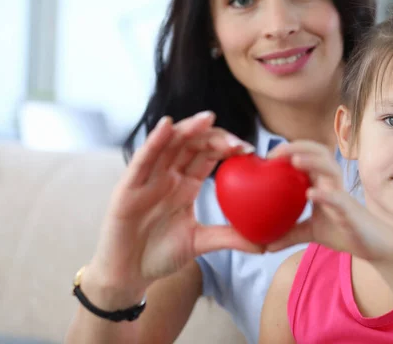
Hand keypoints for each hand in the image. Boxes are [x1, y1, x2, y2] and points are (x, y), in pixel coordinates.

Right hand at [89, 111, 262, 295]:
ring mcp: (148, 179)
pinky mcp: (128, 187)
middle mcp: (168, 175)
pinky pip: (142, 159)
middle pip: (191, 144)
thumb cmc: (161, 255)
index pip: (208, 155)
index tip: (249, 150)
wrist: (129, 274)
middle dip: (214, 137)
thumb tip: (265, 245)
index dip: (227, 147)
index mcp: (186, 184)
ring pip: (168, 144)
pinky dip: (154, 141)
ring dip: (188, 129)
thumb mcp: (201, 242)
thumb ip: (230, 238)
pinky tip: (167, 126)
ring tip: (207, 119)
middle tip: (236, 141)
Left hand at [265, 141, 392, 261]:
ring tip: (294, 160)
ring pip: (331, 169)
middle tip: (275, 153)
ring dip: (312, 161)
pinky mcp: (350, 211)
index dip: (289, 149)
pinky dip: (325, 194)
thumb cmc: (343, 231)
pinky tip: (311, 193)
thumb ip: (289, 235)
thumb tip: (264, 246)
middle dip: (298, 146)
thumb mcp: (310, 232)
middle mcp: (332, 183)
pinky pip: (338, 199)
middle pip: (319, 153)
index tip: (267, 156)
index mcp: (322, 182)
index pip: (307, 155)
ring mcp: (342, 195)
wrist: (372, 245)